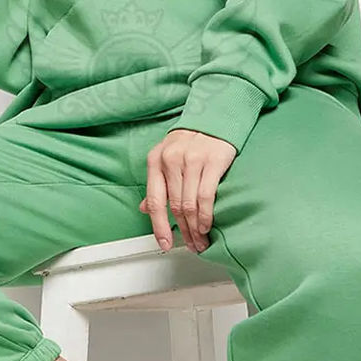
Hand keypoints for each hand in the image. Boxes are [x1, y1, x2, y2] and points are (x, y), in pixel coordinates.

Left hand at [139, 128, 236, 253]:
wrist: (214, 116)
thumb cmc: (190, 141)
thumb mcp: (167, 158)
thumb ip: (158, 184)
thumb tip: (145, 209)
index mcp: (155, 161)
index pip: (155, 200)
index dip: (159, 226)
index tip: (164, 243)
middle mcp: (171, 160)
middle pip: (174, 206)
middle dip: (182, 231)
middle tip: (190, 245)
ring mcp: (192, 160)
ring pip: (189, 204)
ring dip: (195, 228)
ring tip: (200, 240)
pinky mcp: (213, 160)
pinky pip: (206, 196)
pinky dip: (206, 216)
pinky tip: (208, 225)